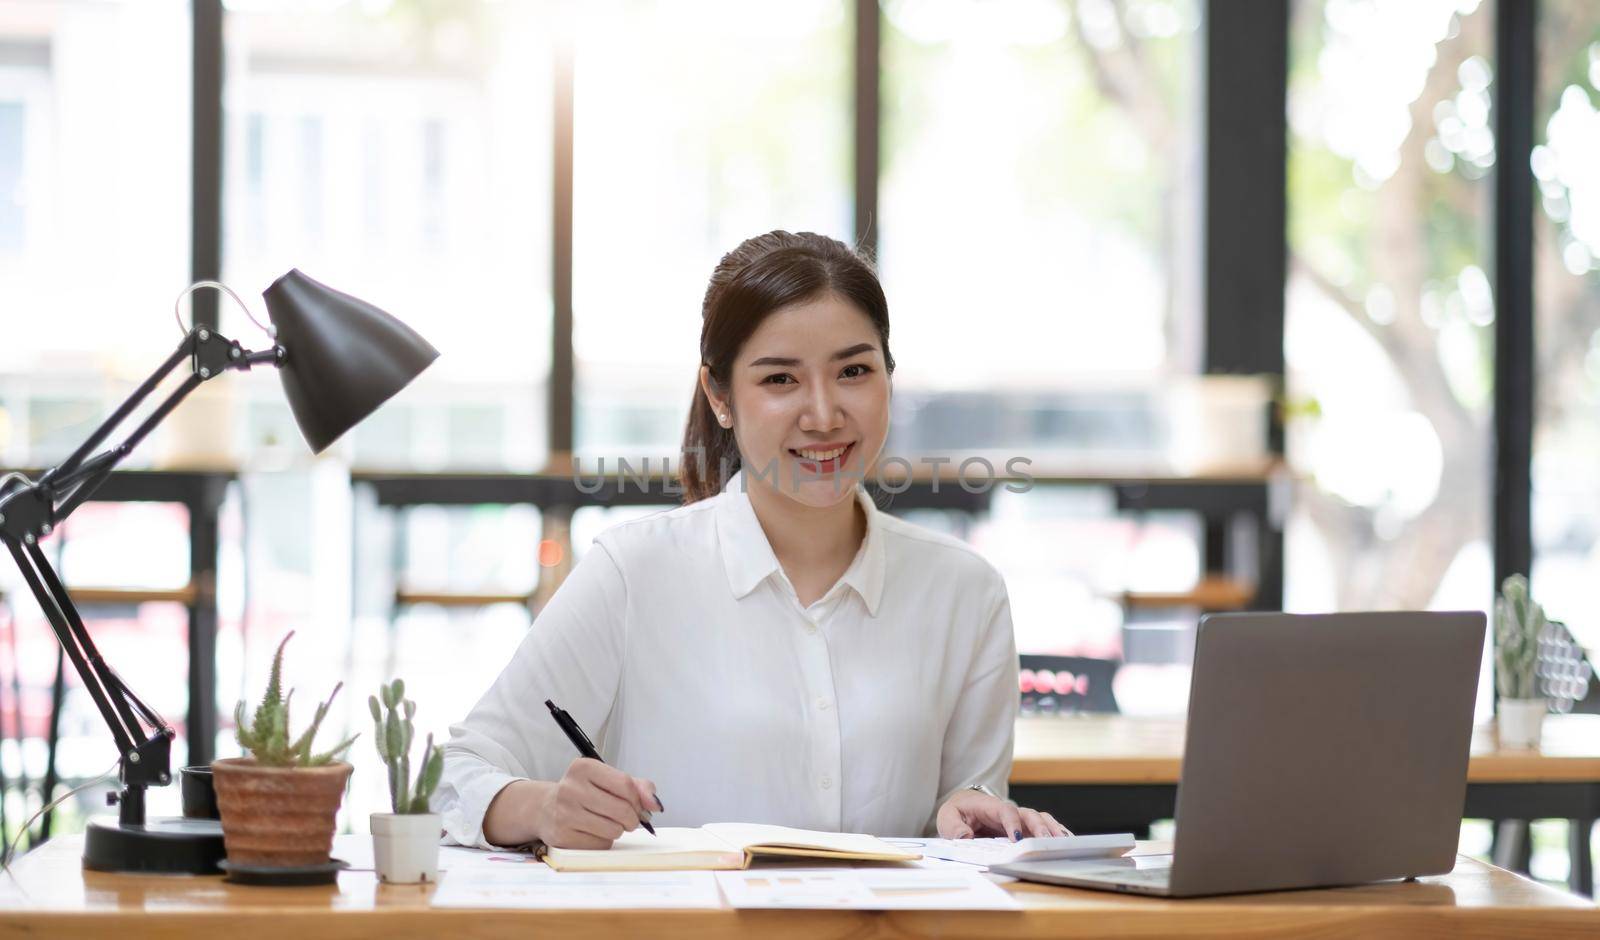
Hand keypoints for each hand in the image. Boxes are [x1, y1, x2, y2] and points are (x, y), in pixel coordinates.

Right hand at [533, 757, 661, 848]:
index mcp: (584, 768)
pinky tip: (593, 832)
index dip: (639, 799)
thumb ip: (637, 786)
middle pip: (623, 809)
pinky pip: (601, 844)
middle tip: (627, 818)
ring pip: (614, 829)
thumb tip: (655, 804)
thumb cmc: (583, 793)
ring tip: (607, 823)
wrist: (545, 809)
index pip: (626, 785)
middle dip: (632, 818)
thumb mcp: (608, 780)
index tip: (639, 805)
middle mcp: (571, 788)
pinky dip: (603, 841)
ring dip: (618, 830)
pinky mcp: (562, 836)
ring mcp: (564, 813)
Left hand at [936, 789, 1069, 840]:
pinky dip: (1055, 833)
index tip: (1017, 838)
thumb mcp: (948, 817)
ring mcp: (1019, 819)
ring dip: (1053, 830)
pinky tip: (1066, 843)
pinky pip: (1043, 828)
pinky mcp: (1024, 828)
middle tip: (1048, 843)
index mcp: (989, 806)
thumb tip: (965, 837)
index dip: (1013, 823)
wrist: (964, 808)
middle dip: (1039, 828)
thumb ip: (954, 827)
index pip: (1005, 811)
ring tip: (1065, 843)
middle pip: (1029, 814)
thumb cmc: (957, 812)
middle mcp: (1008, 811)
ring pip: (1040, 820)